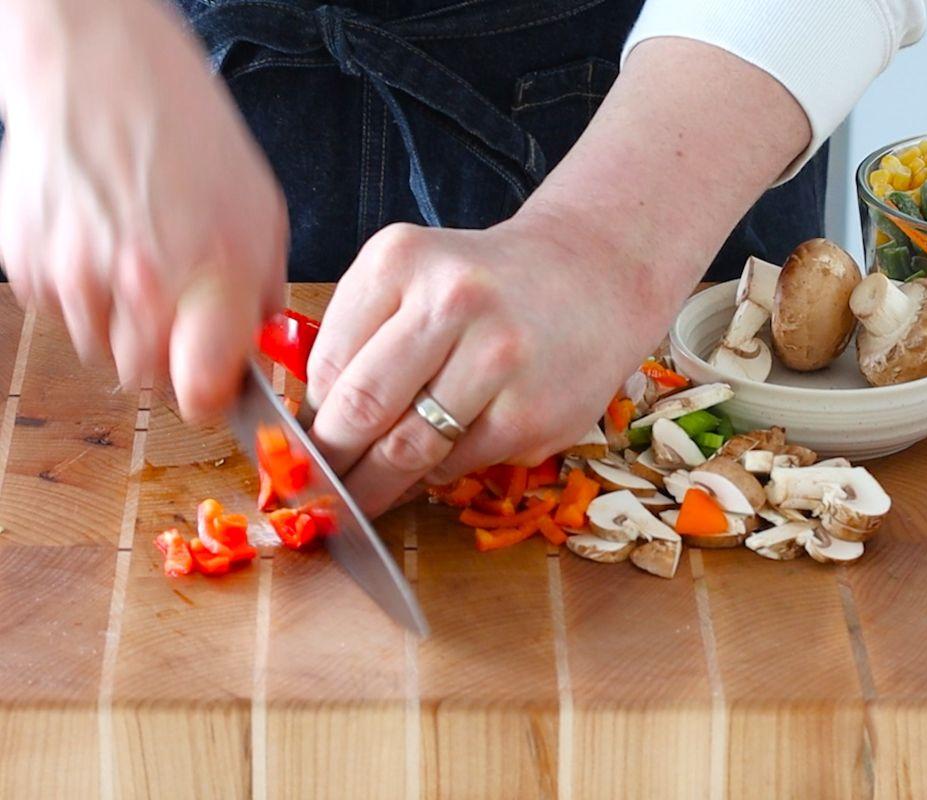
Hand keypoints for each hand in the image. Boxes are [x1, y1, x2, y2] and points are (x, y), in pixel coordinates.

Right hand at [0, 0, 286, 415]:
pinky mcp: (27, 265)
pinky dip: (83, 296)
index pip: (201, 390)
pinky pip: (61, 313)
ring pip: (103, 352)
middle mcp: (141, 283)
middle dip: (171, 361)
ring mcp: (75, 276)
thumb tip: (251, 351)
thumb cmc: (189, 136)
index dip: (210, 397)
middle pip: (149, 381)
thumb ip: (259, 294)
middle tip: (181, 315)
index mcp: (211, 273)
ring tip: (141, 264)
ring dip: (126, 328)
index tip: (214, 388)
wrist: (100, 74)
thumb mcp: (261, 215)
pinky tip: (102, 245)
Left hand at [305, 213, 671, 517]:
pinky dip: (436, 474)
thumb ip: (360, 335)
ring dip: (376, 484)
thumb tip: (310, 427)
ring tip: (361, 496)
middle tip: (318, 489)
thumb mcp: (414, 278)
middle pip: (361, 410)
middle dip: (332, 461)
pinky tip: (435, 464)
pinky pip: (457, 465)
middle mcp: (453, 301)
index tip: (297, 450)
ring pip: (408, 448)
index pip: (327, 364)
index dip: (306, 419)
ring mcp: (499, 359)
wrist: (593, 278)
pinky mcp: (533, 413)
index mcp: (402, 259)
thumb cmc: (487, 287)